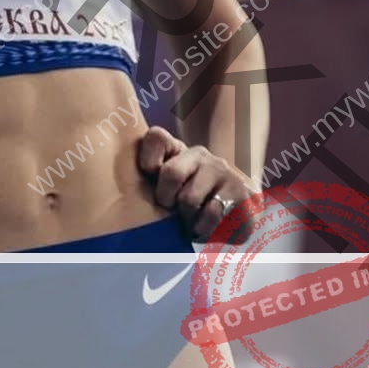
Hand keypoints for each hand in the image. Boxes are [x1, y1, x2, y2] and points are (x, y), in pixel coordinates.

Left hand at [138, 127, 258, 240]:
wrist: (239, 210)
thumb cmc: (190, 200)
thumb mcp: (166, 187)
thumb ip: (149, 180)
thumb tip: (127, 195)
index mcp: (178, 150)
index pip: (156, 138)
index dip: (148, 161)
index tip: (152, 178)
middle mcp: (201, 155)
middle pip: (171, 172)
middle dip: (165, 198)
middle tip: (172, 208)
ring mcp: (224, 172)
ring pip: (190, 199)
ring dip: (187, 218)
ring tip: (191, 221)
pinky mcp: (242, 194)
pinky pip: (212, 215)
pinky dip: (204, 229)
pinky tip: (208, 228)